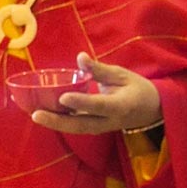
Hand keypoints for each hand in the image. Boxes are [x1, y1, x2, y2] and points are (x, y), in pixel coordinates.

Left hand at [30, 52, 161, 135]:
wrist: (152, 110)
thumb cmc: (138, 89)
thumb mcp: (122, 75)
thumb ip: (100, 69)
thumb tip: (80, 57)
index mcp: (121, 105)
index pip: (99, 105)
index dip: (81, 102)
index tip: (63, 98)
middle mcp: (110, 121)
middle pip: (82, 125)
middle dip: (57, 121)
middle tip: (36, 115)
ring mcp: (102, 127)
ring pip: (76, 129)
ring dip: (55, 123)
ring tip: (34, 114)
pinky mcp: (96, 128)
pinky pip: (76, 127)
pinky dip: (59, 121)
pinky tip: (42, 113)